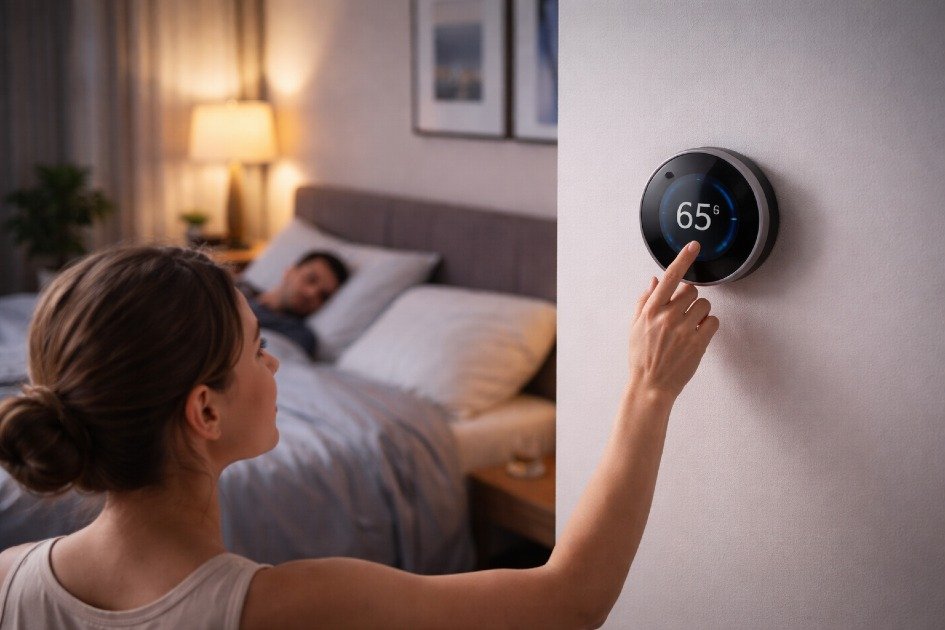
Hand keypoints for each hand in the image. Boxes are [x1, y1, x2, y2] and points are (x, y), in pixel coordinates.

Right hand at [629, 241, 718, 398]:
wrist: (650, 385)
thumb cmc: (641, 357)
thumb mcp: (634, 326)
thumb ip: (644, 301)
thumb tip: (655, 282)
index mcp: (650, 310)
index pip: (670, 278)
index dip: (683, 259)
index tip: (694, 246)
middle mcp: (667, 317)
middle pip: (691, 290)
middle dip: (689, 299)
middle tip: (681, 314)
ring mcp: (684, 330)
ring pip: (704, 305)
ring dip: (699, 312)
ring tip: (688, 327)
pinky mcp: (698, 343)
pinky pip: (713, 321)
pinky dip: (707, 326)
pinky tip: (696, 335)